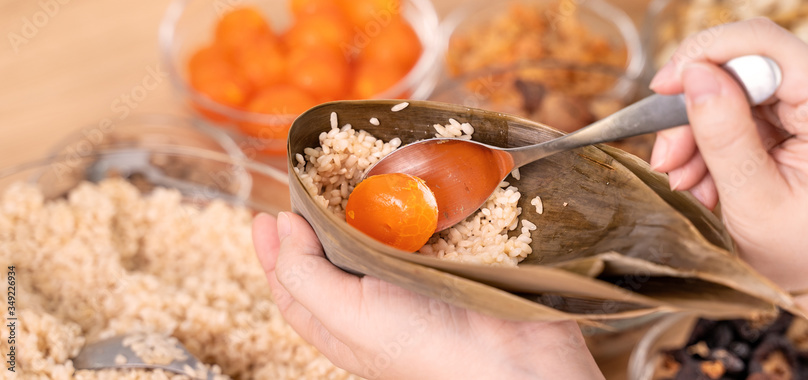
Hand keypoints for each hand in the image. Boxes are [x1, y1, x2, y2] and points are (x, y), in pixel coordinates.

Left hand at [251, 212, 602, 379]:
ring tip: (353, 176)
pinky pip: (424, 229)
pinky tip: (409, 187)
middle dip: (317, 219)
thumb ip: (304, 275)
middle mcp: (373, 302)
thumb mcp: (346, 317)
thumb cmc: (423, 347)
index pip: (293, 285)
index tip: (265, 214)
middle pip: (332, 255)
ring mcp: (413, 281)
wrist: (510, 359)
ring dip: (366, 206)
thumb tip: (282, 224)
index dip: (274, 251)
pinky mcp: (450, 261)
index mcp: (340, 323)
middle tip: (308, 182)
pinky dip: (415, 206)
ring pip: (378, 237)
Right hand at [647, 18, 807, 322]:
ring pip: (734, 84)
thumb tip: (693, 74)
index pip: (764, 43)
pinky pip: (741, 102)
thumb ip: (724, 136)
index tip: (661, 90)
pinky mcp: (805, 103)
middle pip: (743, 64)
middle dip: (695, 111)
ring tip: (686, 180)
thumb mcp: (756, 202)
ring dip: (699, 131)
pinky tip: (705, 176)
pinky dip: (715, 137)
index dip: (703, 55)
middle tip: (667, 160)